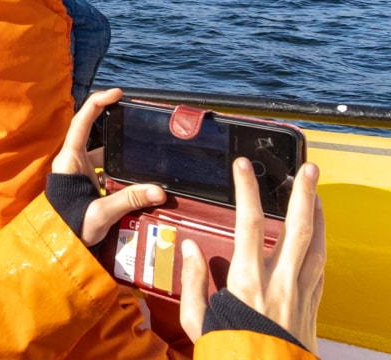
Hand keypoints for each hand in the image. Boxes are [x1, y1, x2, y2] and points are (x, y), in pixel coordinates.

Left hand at [52, 88, 165, 245]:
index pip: (81, 123)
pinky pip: (108, 172)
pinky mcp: (89, 186)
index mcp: (69, 160)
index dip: (97, 104)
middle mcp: (74, 162)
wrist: (58, 246)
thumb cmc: (68, 226)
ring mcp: (81, 174)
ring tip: (146, 152)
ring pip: (105, 156)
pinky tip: (140, 178)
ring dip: (123, 156)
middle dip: (117, 128)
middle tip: (138, 121)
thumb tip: (159, 191)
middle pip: (95, 135)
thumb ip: (129, 200)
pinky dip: (123, 173)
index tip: (116, 93)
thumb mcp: (100, 213)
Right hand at [180, 158, 325, 352]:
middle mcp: (279, 283)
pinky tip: (318, 237)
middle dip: (303, 195)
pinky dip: (320, 247)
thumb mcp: (197, 318)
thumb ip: (193, 279)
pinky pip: (320, 269)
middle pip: (297, 229)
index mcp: (248, 281)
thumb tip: (188, 247)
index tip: (243, 167)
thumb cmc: (228, 351)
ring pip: (317, 246)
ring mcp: (300, 295)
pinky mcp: (312, 308)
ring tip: (316, 194)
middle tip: (308, 169)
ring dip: (318, 216)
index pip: (249, 222)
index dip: (247, 190)